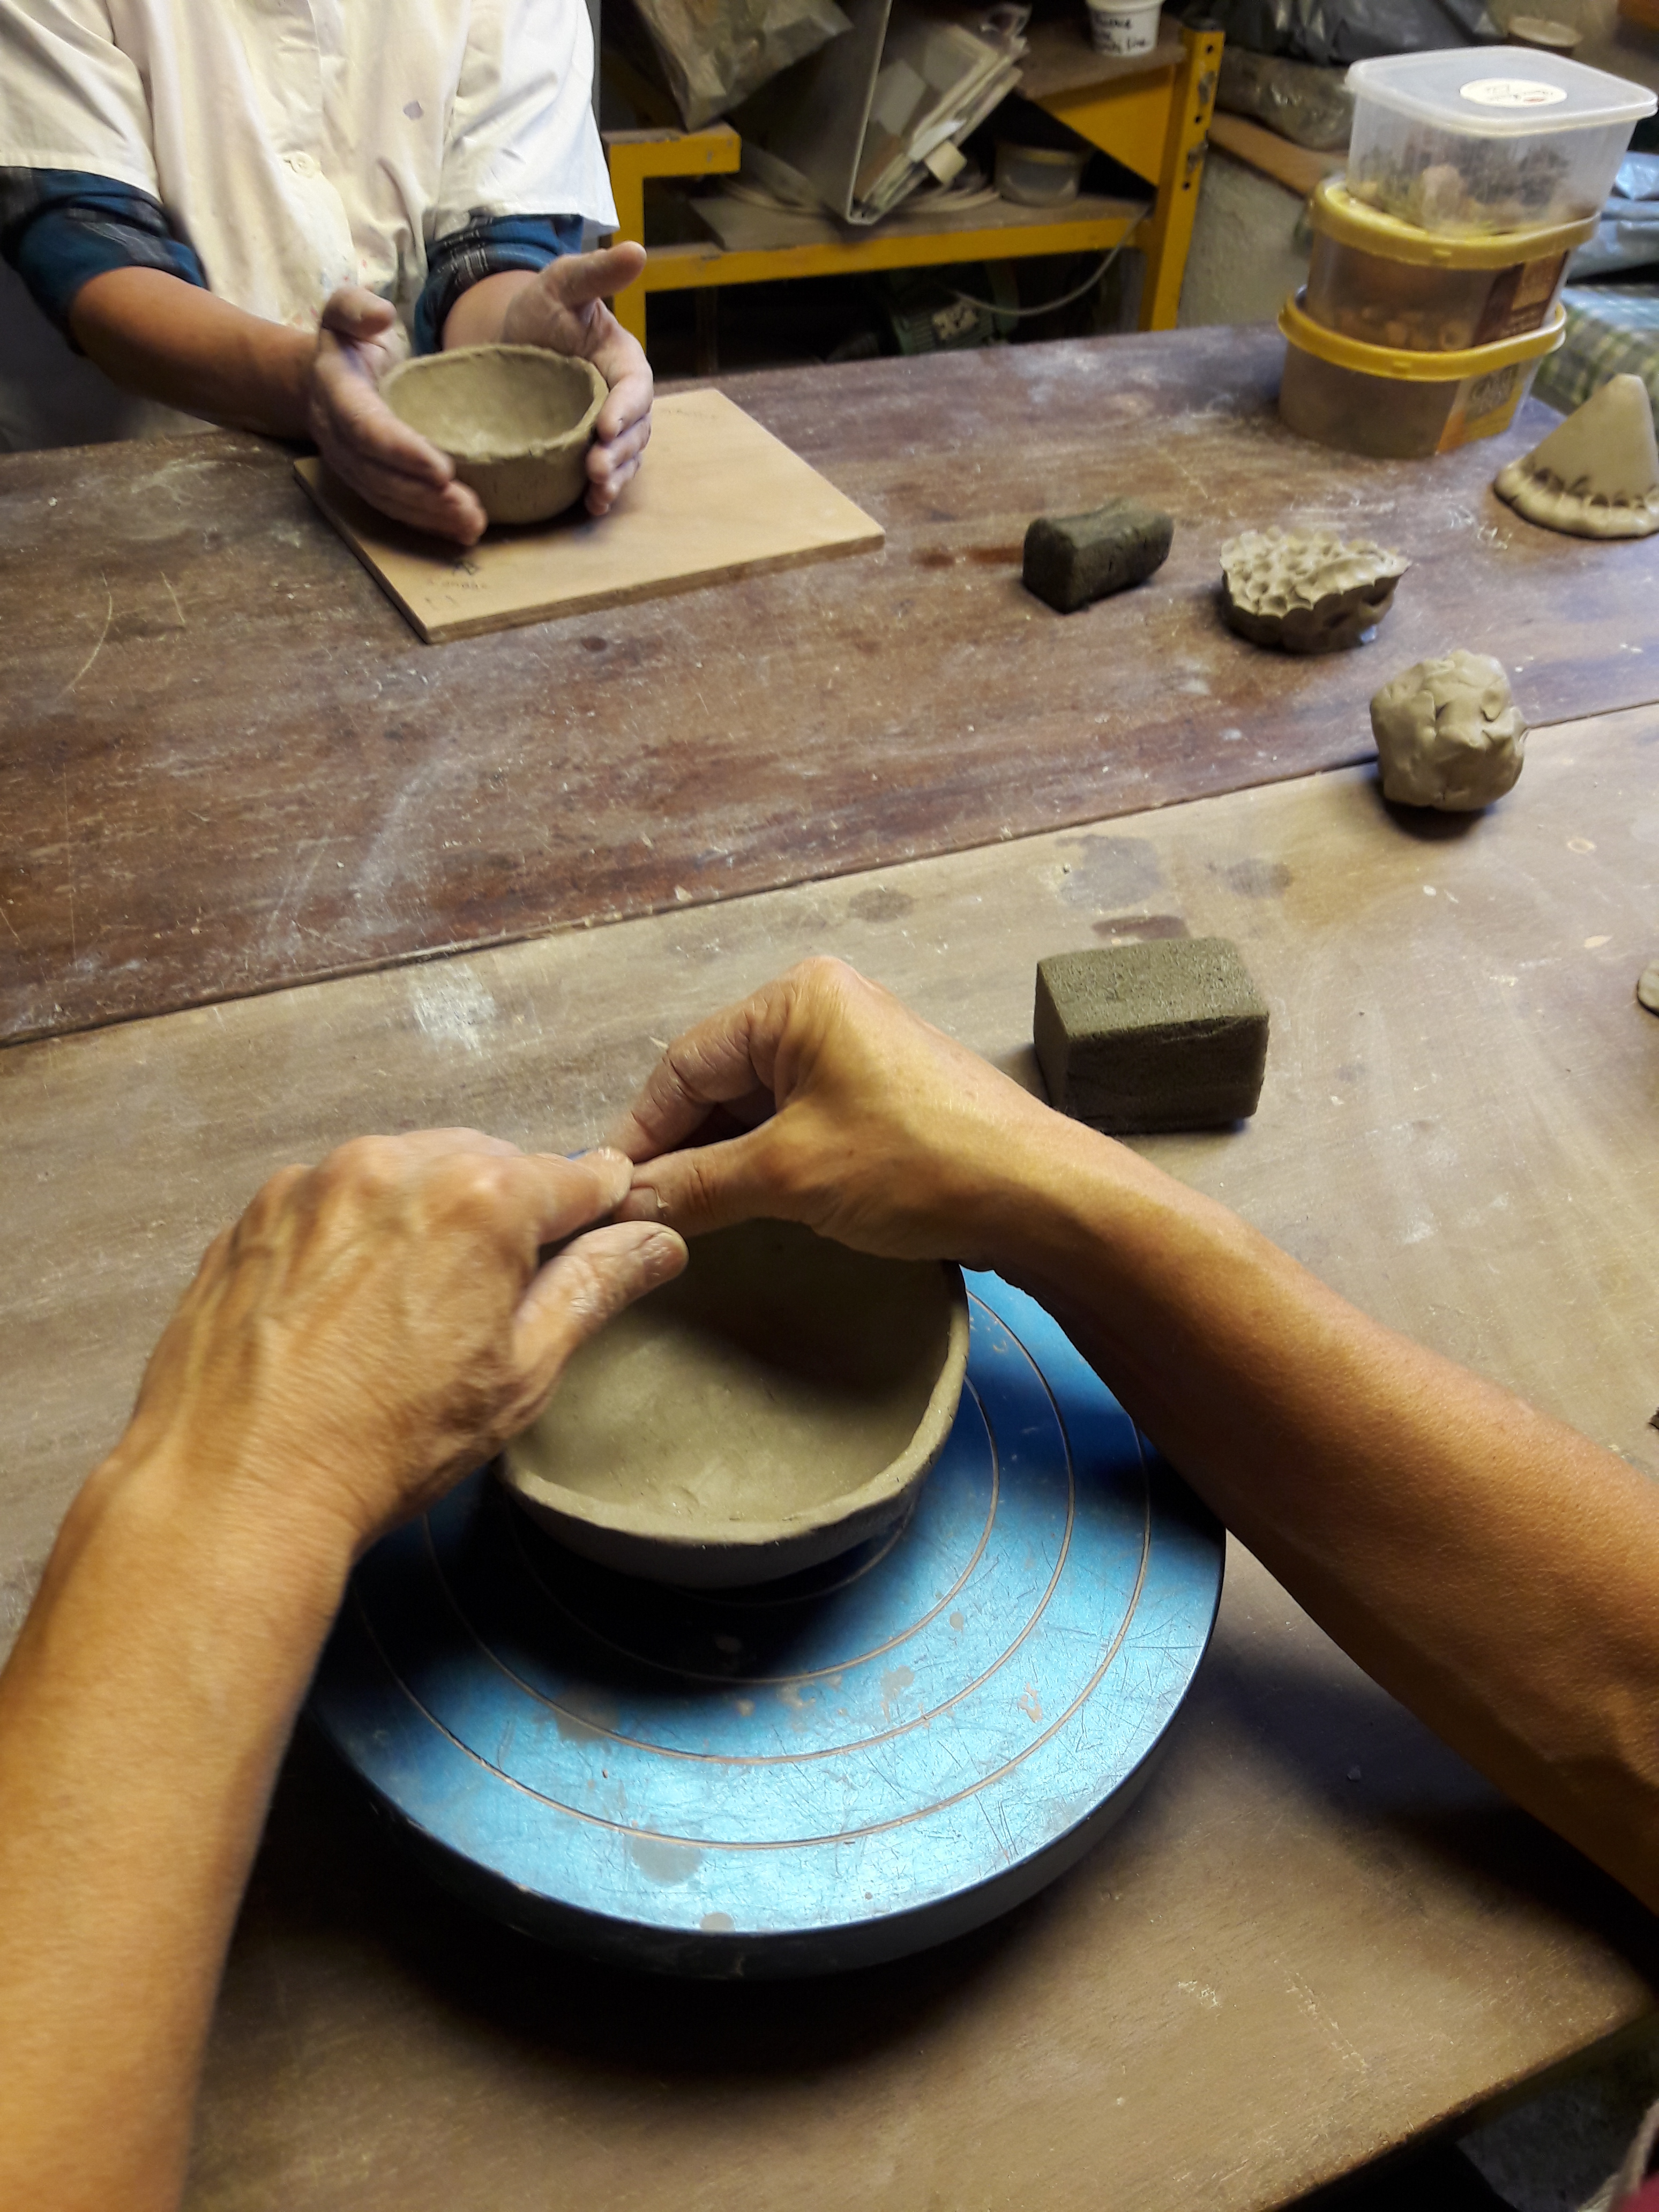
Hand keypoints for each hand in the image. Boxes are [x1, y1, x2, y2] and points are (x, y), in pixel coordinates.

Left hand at [119, 1132, 685, 1551]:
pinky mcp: (256, 1211)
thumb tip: (658, 1241)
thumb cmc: (387, 1445)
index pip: (575, 1175)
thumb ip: (592, 1289)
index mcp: (482, 1199)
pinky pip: (332, 1196)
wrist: (232, 1488)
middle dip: (505, 1211)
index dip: (597, 1207)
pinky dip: (353, 1230)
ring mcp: (315, 1181)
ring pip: (405, 1171)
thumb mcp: (521, 1375)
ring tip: (410, 1303)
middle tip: (493, 1295)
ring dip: (427, 1214)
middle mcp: (395, 1164)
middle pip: (486, 1162)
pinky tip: (344, 1304)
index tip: (601, 1231)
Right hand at [306, 287, 488, 543]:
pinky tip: (463, 532)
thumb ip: (356, 306)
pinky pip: (396, 509)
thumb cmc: (350, 342)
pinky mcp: (368, 483)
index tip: (443, 468)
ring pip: (388, 500)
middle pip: (380, 477)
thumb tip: (381, 315)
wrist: (323, 376)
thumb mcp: (344, 309)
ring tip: (473, 524)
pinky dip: (429, 524)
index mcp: (335, 394)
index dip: (402, 452)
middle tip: (470, 508)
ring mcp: (350, 467)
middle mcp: (338, 438)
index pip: (367, 430)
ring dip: (431, 517)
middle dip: (425, 497)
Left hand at [501, 242, 652, 516]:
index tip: (605, 424)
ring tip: (597, 493)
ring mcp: (607, 429)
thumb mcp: (563, 283)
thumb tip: (638, 250)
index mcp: (624, 363)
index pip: (635, 389)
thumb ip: (596, 272)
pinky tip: (590, 504)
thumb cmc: (540, 309)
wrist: (510, 340)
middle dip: (618, 453)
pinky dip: (601, 491)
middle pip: (634, 433)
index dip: (626, 409)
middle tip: (595, 468)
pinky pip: (603, 474)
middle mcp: (623, 401)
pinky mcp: (586, 450)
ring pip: (623, 459)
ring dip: (613, 478)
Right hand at [609, 957, 1060, 1264]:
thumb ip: (695, 1185)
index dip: (638, 1136)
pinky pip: (799, 1119)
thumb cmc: (916, 1165)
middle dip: (678, 1148)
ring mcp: (858, 1048)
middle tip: (638, 1215)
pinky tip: (744, 1206)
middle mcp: (824, 1007)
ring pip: (757, 1105)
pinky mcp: (882, 1092)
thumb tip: (625, 1206)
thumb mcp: (787, 1175)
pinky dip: (765, 1161)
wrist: (1042, 1197)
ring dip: (720, 1160)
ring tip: (682, 1219)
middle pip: (717, 1080)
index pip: (683, 1065)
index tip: (603, 1196)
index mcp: (795, 1000)